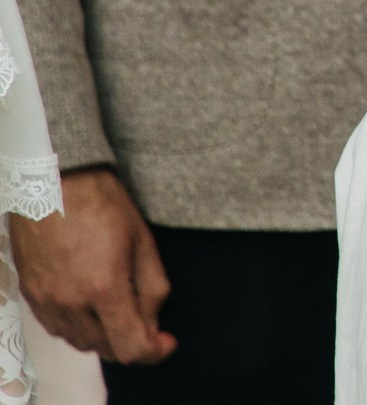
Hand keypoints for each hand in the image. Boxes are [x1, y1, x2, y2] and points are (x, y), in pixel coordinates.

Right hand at [10, 167, 175, 363]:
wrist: (54, 183)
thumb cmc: (102, 204)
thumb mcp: (142, 241)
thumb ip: (152, 287)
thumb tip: (155, 320)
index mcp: (103, 288)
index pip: (131, 347)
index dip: (154, 352)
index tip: (167, 341)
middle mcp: (70, 303)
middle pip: (106, 349)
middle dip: (132, 342)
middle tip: (149, 323)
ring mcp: (46, 301)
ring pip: (80, 341)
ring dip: (106, 336)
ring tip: (122, 311)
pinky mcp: (31, 295)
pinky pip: (57, 328)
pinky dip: (79, 327)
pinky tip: (93, 307)